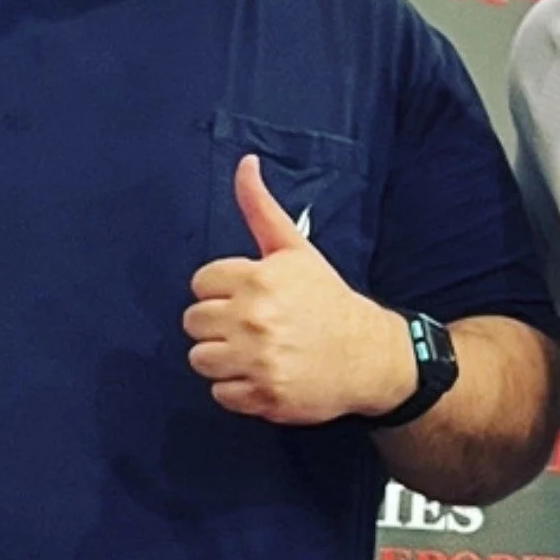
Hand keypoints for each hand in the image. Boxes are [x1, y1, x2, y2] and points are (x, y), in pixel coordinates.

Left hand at [183, 154, 415, 424]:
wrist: (366, 353)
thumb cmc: (326, 297)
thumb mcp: (294, 248)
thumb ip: (260, 207)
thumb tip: (245, 162)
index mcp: (258, 279)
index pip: (200, 283)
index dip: (222, 288)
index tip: (248, 294)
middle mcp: (254, 319)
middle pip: (193, 321)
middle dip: (218, 322)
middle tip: (250, 323)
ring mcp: (258, 361)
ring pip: (200, 358)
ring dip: (222, 357)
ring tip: (253, 350)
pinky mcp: (263, 397)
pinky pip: (219, 393)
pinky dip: (237, 388)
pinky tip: (262, 374)